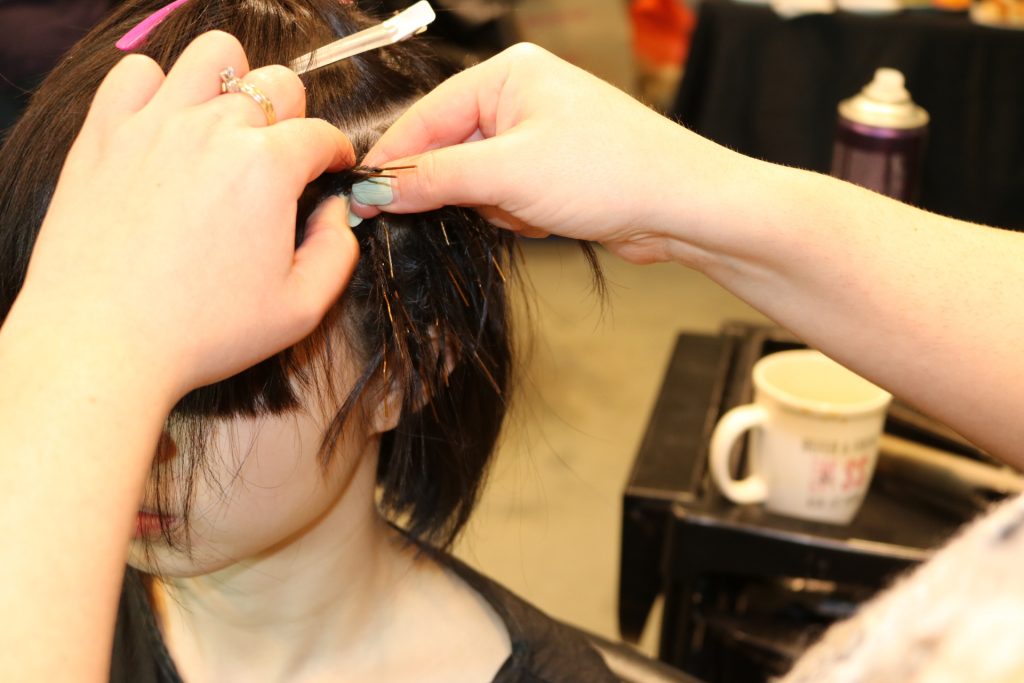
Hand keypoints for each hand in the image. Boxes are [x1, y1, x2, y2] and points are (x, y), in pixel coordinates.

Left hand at [12, 31, 357, 400]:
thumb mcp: (300, 309)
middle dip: (293, 116)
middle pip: (277, 85)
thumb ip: (337, 251)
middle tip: (282, 156)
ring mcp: (155, 124)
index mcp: (268, 168)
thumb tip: (337, 213)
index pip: (322, 134)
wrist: (102, 343)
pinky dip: (158, 87)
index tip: (331, 169)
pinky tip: (166, 126)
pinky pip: (137, 73)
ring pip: (214, 56)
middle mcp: (214, 130)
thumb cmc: (202, 332)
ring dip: (233, 81)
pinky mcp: (105, 133)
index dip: (336, 154)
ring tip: (227, 122)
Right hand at [358, 43, 737, 264]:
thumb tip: (375, 190)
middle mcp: (521, 96)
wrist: (683, 207)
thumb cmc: (610, 170)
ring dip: (497, 208)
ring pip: (476, 183)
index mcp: (508, 73)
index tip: (363, 199)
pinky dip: (519, 216)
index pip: (426, 116)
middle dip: (466, 190)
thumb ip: (436, 178)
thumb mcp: (508, 173)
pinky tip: (552, 217)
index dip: (393, 160)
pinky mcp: (552, 172)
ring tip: (536, 208)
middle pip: (450, 151)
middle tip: (486, 206)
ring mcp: (538, 135)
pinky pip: (505, 199)